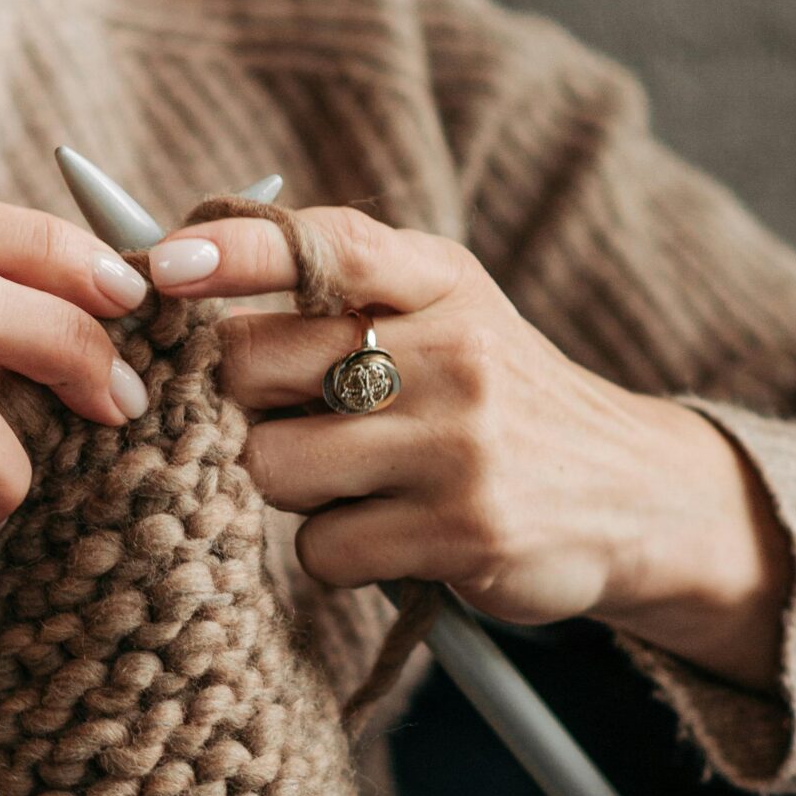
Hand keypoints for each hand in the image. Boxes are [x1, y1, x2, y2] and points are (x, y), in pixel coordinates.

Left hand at [147, 208, 792, 692]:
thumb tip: (171, 280)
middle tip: (296, 424)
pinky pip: (321, 549)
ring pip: (271, 467)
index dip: (234, 251)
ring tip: (355, 484)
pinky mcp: (460, 533)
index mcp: (441, 281)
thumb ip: (337, 294)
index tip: (163, 267)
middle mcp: (453, 349)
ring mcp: (459, 443)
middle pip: (252, 368)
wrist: (633, 496)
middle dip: (242, 407)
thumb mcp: (445, 317)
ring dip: (289, 489)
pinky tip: (391, 538)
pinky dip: (335, 552)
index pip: (326, 243)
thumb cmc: (495, 404)